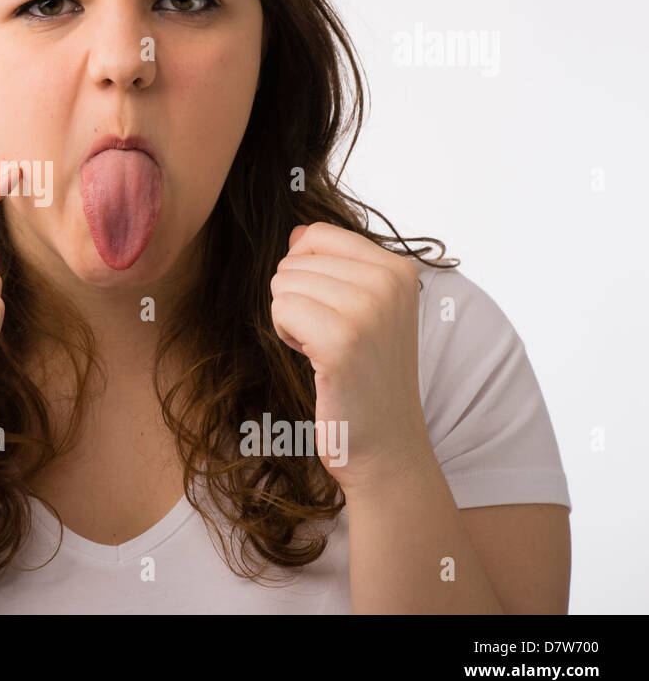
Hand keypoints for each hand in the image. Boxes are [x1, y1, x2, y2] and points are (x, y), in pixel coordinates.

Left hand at [269, 221, 434, 494]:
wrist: (387, 446)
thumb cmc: (366, 378)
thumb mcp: (364, 310)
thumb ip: (334, 265)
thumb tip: (296, 234)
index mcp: (398, 268)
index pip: (316, 234)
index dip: (305, 273)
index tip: (332, 312)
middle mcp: (389, 282)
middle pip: (294, 260)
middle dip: (297, 300)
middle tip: (331, 339)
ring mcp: (368, 309)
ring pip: (283, 284)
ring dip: (291, 320)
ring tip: (326, 351)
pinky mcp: (342, 340)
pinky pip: (280, 309)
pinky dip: (286, 335)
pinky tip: (316, 361)